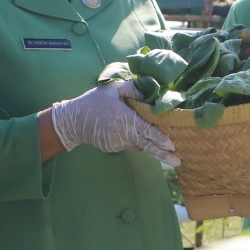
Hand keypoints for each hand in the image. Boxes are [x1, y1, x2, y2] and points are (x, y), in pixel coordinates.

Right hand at [50, 80, 179, 166]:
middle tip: (178, 161)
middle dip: (163, 155)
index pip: (147, 131)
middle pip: (147, 146)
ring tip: (160, 146)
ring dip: (147, 144)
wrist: (72, 120)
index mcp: (124, 118)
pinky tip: (127, 132)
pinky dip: (132, 140)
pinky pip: (127, 145)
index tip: (172, 146)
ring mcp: (117, 143)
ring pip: (138, 145)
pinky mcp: (112, 148)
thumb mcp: (112, 88)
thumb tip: (149, 94)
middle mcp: (122, 133)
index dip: (161, 139)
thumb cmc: (92, 101)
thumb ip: (132, 89)